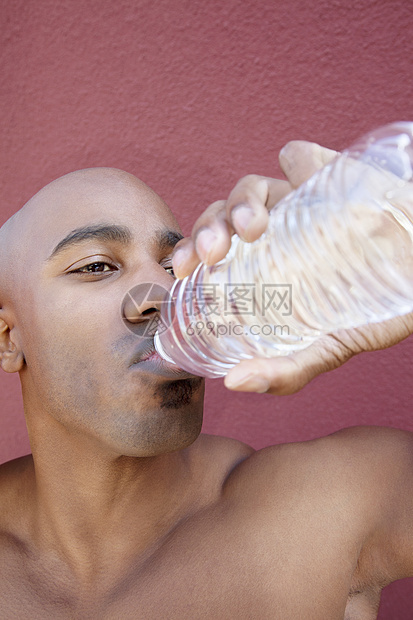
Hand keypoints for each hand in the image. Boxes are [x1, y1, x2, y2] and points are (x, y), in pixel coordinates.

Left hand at [172, 142, 412, 394]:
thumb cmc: (377, 310)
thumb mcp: (328, 348)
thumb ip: (284, 370)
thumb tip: (232, 385)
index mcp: (261, 268)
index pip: (209, 257)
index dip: (188, 259)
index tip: (183, 271)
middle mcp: (272, 233)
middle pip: (221, 219)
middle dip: (207, 229)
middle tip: (211, 252)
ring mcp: (297, 201)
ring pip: (249, 188)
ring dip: (240, 203)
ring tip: (253, 229)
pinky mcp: (328, 173)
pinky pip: (297, 157)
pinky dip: (293, 162)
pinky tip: (301, 183)